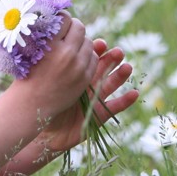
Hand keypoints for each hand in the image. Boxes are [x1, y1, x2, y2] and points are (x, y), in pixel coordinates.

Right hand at [11, 14, 97, 119]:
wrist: (32, 104)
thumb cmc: (27, 74)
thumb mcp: (32, 51)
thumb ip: (47, 35)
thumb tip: (58, 16)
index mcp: (50, 44)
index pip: (65, 18)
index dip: (63, 18)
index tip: (59, 22)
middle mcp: (66, 53)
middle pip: (79, 27)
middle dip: (74, 28)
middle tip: (67, 33)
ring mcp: (78, 66)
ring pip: (88, 42)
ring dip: (81, 43)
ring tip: (70, 49)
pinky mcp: (85, 77)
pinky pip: (93, 58)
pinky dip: (86, 56)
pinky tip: (75, 61)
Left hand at [37, 38, 139, 152]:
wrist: (43, 132)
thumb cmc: (41, 106)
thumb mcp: (47, 85)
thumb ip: (53, 70)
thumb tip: (50, 46)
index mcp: (74, 74)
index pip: (87, 58)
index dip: (96, 50)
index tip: (100, 43)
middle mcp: (86, 84)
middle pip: (102, 68)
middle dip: (111, 59)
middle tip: (118, 51)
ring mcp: (94, 99)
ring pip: (110, 84)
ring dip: (120, 76)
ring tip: (127, 67)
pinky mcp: (99, 116)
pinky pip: (115, 107)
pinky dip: (125, 101)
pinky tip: (135, 93)